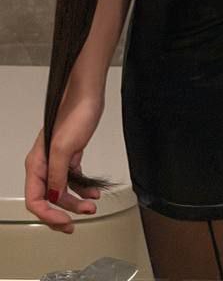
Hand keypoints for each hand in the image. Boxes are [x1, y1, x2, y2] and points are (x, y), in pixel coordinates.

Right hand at [24, 86, 104, 233]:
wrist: (88, 94)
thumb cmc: (74, 113)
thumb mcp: (64, 148)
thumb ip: (57, 175)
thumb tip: (55, 197)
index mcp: (36, 163)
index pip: (35, 200)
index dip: (48, 215)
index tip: (65, 221)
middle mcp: (44, 164)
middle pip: (48, 200)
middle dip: (63, 212)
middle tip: (77, 222)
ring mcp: (57, 161)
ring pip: (62, 192)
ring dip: (76, 201)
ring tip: (92, 205)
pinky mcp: (70, 156)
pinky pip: (73, 180)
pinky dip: (83, 188)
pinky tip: (93, 192)